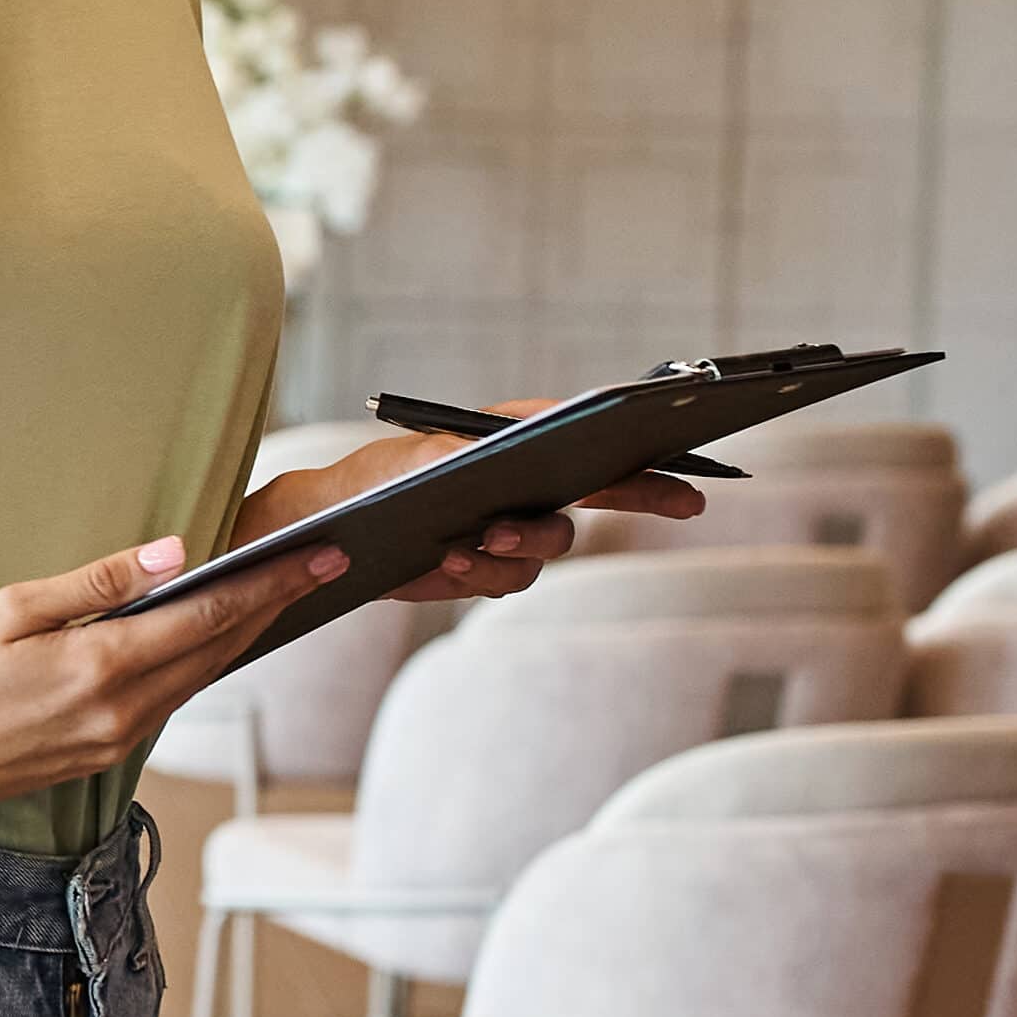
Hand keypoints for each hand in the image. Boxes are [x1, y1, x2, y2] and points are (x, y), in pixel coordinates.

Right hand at [0, 531, 350, 814]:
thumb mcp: (11, 608)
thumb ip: (98, 582)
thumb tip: (175, 553)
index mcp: (100, 668)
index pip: (209, 617)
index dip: (273, 585)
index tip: (322, 557)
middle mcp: (118, 714)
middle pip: (220, 653)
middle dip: (275, 608)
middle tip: (324, 568)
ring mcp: (111, 743)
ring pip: (198, 682)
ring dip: (241, 639)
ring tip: (277, 597)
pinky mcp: (98, 758)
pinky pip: (166, 704)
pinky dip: (198, 667)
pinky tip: (208, 642)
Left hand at [236, 406, 708, 615]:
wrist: (333, 532)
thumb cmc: (377, 475)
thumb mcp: (422, 456)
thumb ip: (473, 456)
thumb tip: (512, 453)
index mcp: (519, 439)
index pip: (594, 438)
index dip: (644, 450)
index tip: (683, 455)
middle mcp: (526, 483)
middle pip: (603, 490)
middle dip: (643, 493)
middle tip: (683, 501)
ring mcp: (511, 528)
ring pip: (551, 545)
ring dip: (522, 543)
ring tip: (480, 537)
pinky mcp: (486, 568)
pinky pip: (506, 578)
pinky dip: (482, 571)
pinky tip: (447, 559)